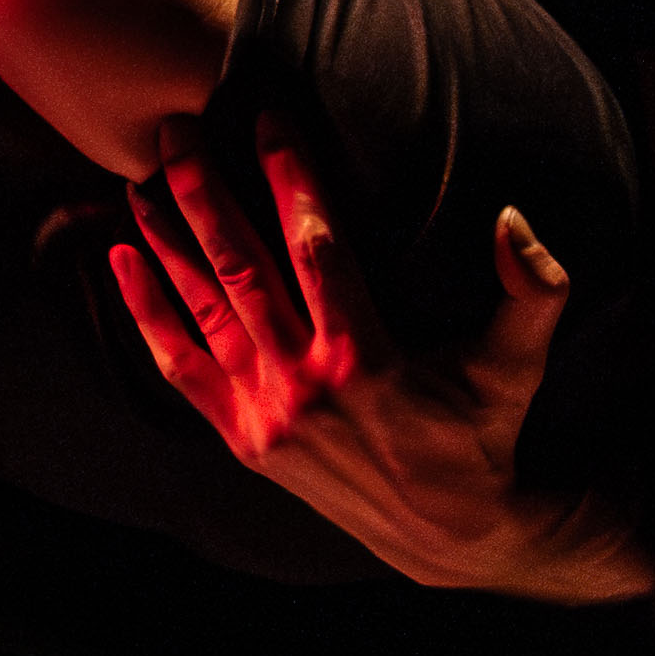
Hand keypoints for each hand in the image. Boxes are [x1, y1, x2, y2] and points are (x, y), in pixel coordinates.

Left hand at [106, 126, 638, 601]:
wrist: (450, 536)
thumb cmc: (486, 437)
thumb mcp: (518, 366)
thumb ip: (532, 291)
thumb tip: (513, 219)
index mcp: (365, 359)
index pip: (317, 246)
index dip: (289, 177)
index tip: (268, 119)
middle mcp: (304, 386)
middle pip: (240, 268)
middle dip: (204, 193)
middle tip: (177, 130)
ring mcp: (267, 416)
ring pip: (203, 311)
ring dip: (167, 243)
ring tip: (139, 181)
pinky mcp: (245, 441)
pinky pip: (182, 370)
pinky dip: (148, 314)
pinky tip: (122, 262)